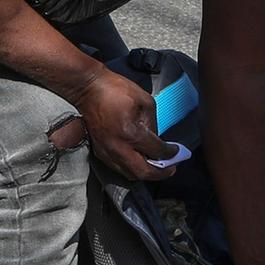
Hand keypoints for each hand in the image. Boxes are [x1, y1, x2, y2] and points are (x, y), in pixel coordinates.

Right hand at [72, 66, 173, 180]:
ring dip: (145, 173)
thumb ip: (153, 123)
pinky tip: (139, 161)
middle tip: (170, 169)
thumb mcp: (145, 101)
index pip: (155, 150)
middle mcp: (118, 148)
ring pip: (129, 174)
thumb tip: (155, 138)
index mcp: (130, 133)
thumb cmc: (115, 90)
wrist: (88, 89)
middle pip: (142, 172)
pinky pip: (118, 168)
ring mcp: (107, 152)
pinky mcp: (99, 152)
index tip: (176, 152)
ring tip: (156, 167)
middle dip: (160, 173)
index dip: (169, 153)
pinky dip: (131, 168)